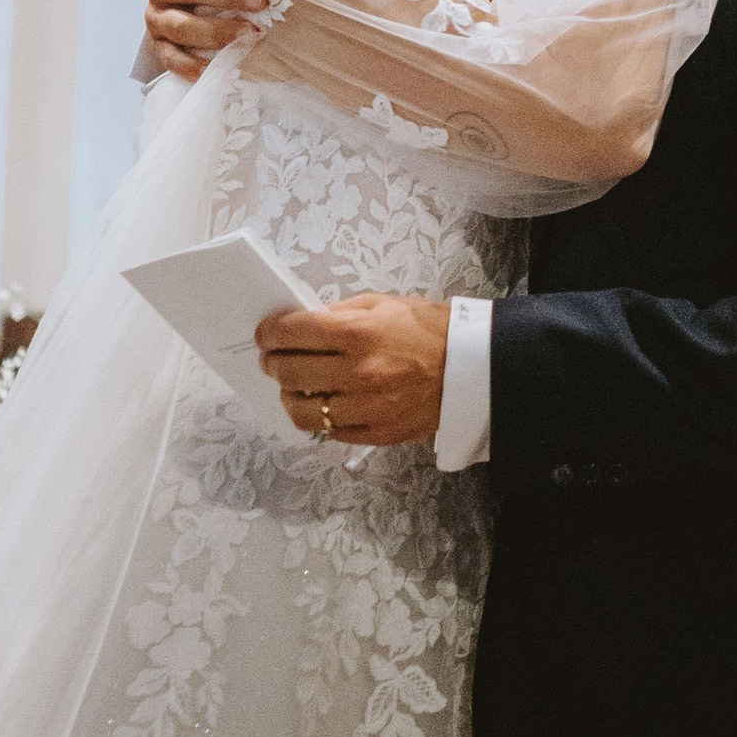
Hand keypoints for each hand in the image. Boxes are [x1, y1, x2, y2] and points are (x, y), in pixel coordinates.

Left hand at [254, 293, 450, 447]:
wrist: (472, 367)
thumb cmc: (428, 329)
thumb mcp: (384, 304)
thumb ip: (341, 312)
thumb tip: (303, 322)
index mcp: (358, 332)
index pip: (292, 333)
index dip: (269, 332)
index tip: (265, 334)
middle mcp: (358, 371)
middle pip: (289, 372)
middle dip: (273, 363)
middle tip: (273, 359)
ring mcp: (366, 407)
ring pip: (301, 410)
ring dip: (289, 396)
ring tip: (293, 387)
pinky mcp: (376, 433)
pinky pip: (329, 430)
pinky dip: (319, 417)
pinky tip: (324, 403)